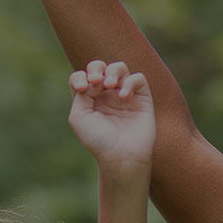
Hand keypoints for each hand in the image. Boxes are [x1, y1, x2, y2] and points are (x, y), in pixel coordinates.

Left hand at [68, 60, 154, 174]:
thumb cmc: (98, 139)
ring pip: (120, 68)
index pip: (82, 76)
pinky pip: (138, 78)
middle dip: (96, 68)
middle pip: (100, 67)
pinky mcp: (142, 99)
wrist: (121, 154)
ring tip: (109, 85)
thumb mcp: (79, 115)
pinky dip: (130, 82)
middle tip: (96, 82)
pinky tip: (124, 97)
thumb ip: (81, 93)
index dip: (80, 77)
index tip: (82, 89)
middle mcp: (106, 95)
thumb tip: (94, 80)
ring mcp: (125, 96)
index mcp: (89, 99)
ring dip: (113, 71)